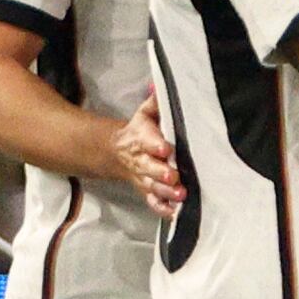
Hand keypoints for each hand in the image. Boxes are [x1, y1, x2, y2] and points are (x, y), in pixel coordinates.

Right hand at [115, 85, 182, 218]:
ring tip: (180, 195)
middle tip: (173, 176)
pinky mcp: (148, 191)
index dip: (155, 144)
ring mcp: (144, 177)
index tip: (164, 148)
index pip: (147, 140)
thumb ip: (156, 102)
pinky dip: (162, 209)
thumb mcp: (146, 113)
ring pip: (153, 187)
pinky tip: (174, 212)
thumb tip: (159, 85)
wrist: (119, 152)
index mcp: (141, 138)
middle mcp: (142, 160)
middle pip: (149, 167)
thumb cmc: (141, 130)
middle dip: (160, 172)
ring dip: (165, 192)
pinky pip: (153, 202)